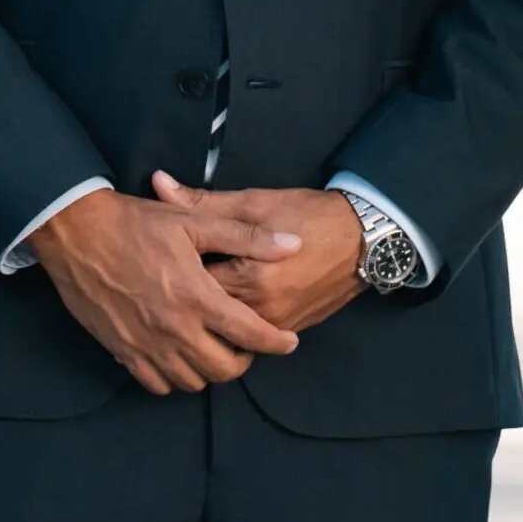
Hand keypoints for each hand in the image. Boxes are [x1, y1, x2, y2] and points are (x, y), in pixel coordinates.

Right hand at [28, 181, 302, 393]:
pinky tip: (180, 356)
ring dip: (210, 370)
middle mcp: (173, 329)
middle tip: (246, 342)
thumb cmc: (136, 223)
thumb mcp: (194, 221)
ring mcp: (146, 345)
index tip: (288, 342)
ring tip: (215, 348)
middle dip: (244, 360)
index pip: (249, 334)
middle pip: (224, 369)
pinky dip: (175, 378)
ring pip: (192, 381)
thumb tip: (292, 244)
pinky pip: (157, 384)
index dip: (276, 342)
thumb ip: (246, 238)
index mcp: (196, 297)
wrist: (76, 233)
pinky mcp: (122, 351)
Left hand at [154, 173, 368, 334]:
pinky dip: (234, 324)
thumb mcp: (254, 203)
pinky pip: (250, 337)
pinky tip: (226, 305)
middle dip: (188, 299)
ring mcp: (276, 325)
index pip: (191, 287)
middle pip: (206, 315)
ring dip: (211, 315)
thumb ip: (203, 202)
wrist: (364, 238)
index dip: (173, 273)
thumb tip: (158, 184)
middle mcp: (260, 310)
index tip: (163, 260)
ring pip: (227, 330)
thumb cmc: (309, 215)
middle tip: (171, 280)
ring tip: (194, 296)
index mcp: (248, 278)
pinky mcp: (289, 330)